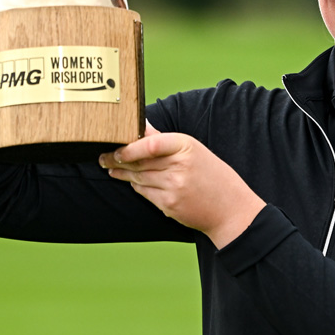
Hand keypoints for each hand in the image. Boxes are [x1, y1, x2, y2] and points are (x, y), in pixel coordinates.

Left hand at [100, 124, 265, 248]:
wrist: (230, 209)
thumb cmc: (213, 176)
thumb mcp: (194, 150)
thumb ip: (164, 140)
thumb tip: (142, 125)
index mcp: (186, 146)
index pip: (150, 144)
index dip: (128, 147)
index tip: (116, 147)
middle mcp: (179, 166)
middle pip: (139, 161)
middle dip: (118, 159)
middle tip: (104, 156)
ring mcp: (173, 187)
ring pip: (138, 177)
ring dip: (123, 173)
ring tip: (111, 168)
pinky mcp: (169, 204)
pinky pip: (145, 193)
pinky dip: (137, 186)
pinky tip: (131, 181)